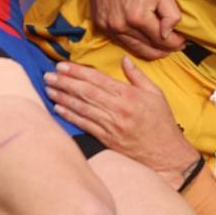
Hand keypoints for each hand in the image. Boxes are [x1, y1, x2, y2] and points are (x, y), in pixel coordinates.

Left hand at [43, 57, 196, 180]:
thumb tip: (124, 60)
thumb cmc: (161, 123)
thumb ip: (138, 76)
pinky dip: (70, 116)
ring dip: (62, 97)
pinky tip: (57, 109)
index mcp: (129, 95)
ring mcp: (111, 125)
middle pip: (85, 92)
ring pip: (82, 107)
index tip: (62, 66)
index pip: (97, 79)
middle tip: (48, 75)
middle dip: (64, 82)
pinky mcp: (107, 139)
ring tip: (48, 89)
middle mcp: (118, 109)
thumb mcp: (155, 94)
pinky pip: (84, 125)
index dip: (77, 72)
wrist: (167, 154)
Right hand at [88, 0, 183, 58]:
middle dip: (164, 48)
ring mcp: (108, 26)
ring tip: (161, 46)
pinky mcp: (100, 24)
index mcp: (137, 18)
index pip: (162, 41)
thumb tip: (169, 35)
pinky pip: (121, 41)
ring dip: (150, 49)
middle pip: (148, 48)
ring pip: (135, 49)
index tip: (183, 42)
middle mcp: (120, 26)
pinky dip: (134, 43)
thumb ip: (171, 15)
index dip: (176, 43)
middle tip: (174, 45)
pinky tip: (144, 39)